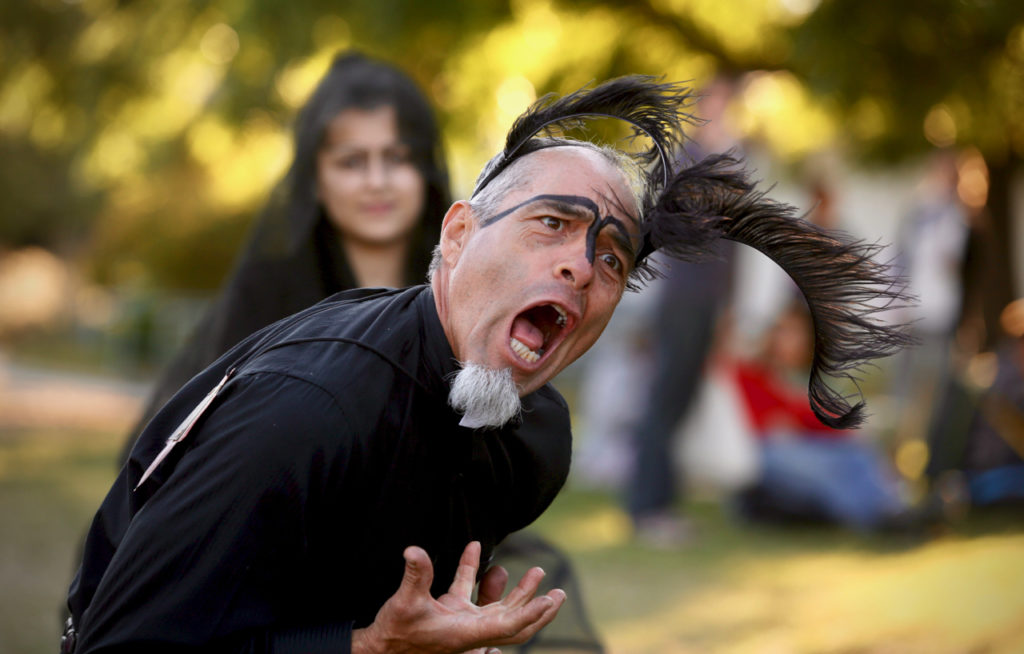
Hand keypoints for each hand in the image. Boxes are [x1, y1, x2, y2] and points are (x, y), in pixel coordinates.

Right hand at [352, 541, 564, 653]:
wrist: (380, 646)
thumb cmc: (395, 631)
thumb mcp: (405, 602)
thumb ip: (415, 575)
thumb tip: (414, 551)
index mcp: (466, 632)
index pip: (508, 625)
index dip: (530, 613)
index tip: (549, 599)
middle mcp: (470, 629)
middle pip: (515, 623)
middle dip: (539, 610)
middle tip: (559, 593)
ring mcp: (463, 621)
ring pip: (500, 608)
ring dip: (519, 592)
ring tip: (537, 572)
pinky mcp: (451, 611)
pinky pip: (470, 591)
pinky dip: (475, 571)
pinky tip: (474, 547)